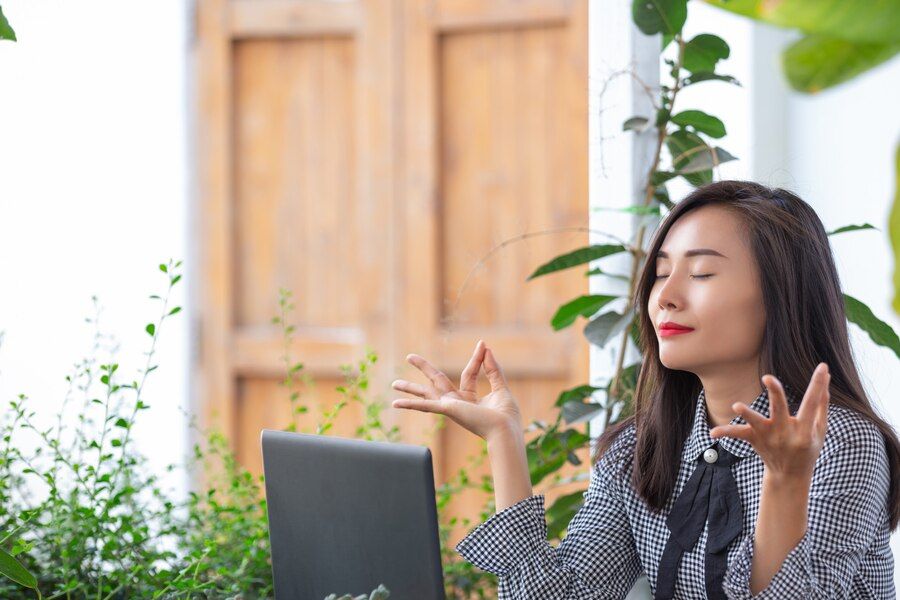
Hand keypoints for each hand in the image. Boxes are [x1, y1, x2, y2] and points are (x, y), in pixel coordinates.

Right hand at [391, 340, 522, 441]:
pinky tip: (395, 403)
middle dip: (424, 367)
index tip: (482, 344)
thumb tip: (485, 348)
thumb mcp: (501, 387)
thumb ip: (493, 369)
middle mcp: (458, 402)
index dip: (477, 358)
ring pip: (426, 393)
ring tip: (394, 384)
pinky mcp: (447, 409)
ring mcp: (451, 406)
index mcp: (471, 398)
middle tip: (409, 356)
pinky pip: (425, 406)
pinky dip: (409, 405)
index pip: (470, 373)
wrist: (505, 430)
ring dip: (410, 387)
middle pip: (438, 380)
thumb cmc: (506, 417)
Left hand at [710, 362, 830, 481]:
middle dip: (775, 394)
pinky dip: (726, 432)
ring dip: (747, 414)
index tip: (822, 367)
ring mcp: (769, 437)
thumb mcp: (820, 431)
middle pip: (780, 410)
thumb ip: (822, 405)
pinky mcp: (755, 440)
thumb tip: (825, 377)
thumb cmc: (808, 447)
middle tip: (768, 378)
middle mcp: (786, 433)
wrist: (790, 475)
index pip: (813, 403)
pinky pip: (738, 434)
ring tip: (736, 406)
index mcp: (805, 431)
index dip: (818, 385)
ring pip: (756, 423)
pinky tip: (712, 433)